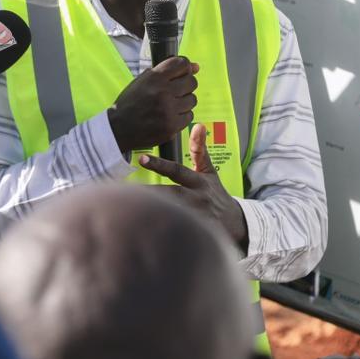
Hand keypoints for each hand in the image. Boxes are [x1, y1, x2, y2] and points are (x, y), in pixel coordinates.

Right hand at [107, 56, 198, 152]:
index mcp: (154, 77)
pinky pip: (189, 116)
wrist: (118, 128)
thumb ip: (166, 71)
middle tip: (175, 90)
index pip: (182, 64)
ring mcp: (168, 111)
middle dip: (186, 85)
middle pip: (191, 82)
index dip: (185, 67)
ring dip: (184, 101)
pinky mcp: (171, 127)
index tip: (182, 72)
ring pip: (192, 100)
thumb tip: (196, 67)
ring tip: (171, 105)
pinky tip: (170, 115)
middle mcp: (163, 92)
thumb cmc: (130, 103)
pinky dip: (182, 115)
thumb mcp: (142, 81)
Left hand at [138, 123, 248, 248]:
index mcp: (198, 182)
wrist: (234, 223)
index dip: (160, 164)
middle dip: (149, 192)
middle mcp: (197, 198)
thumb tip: (199, 125)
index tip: (141, 158)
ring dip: (152, 212)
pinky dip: (159, 232)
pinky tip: (140, 231)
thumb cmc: (215, 194)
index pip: (177, 170)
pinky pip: (174, 233)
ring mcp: (196, 217)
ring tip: (127, 210)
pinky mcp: (196, 233)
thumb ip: (200, 150)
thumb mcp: (209, 171)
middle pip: (171, 194)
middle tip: (125, 191)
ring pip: (172, 214)